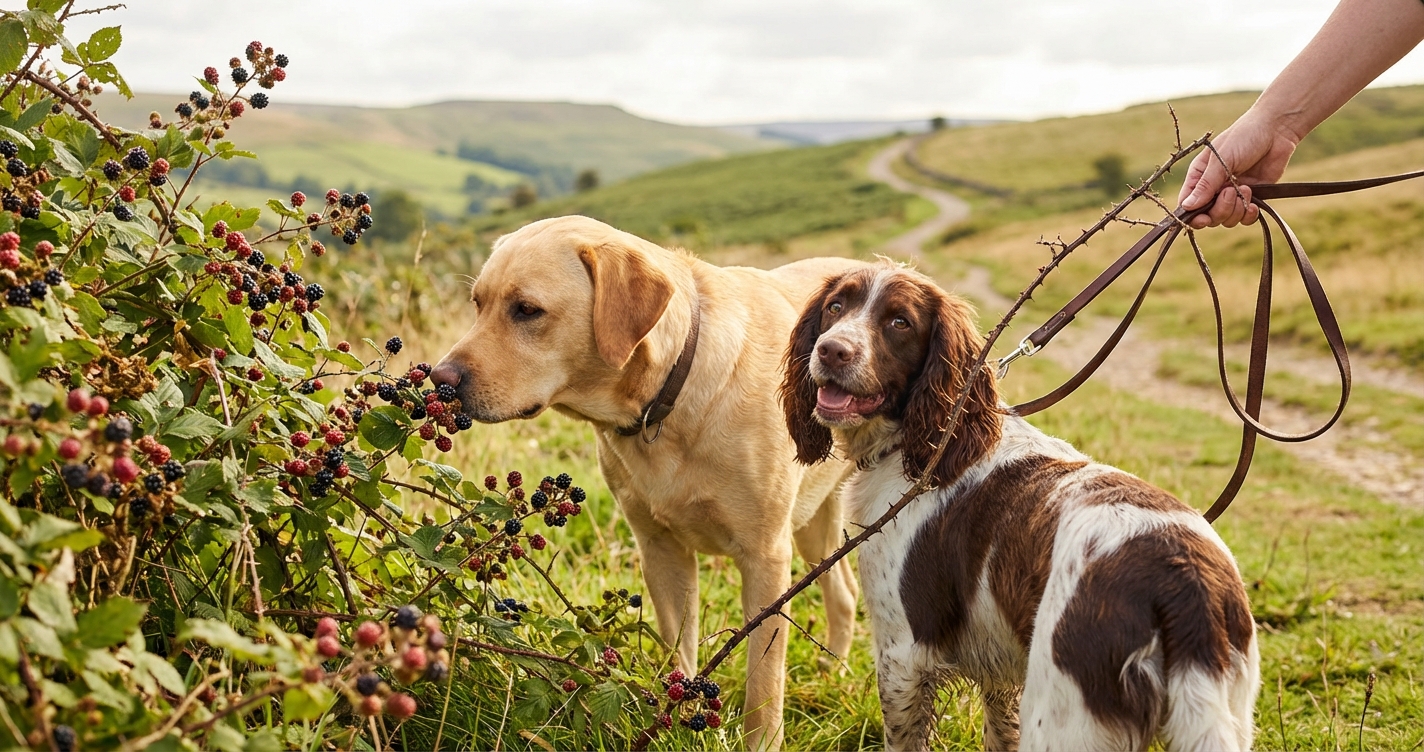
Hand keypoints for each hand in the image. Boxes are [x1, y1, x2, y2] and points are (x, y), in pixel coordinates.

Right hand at [1177, 110, 1299, 227]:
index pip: (1187, 204)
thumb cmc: (1244, 137)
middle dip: (1219, 210)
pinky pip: (1244, 218)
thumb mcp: (1221, 159)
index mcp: (1200, 176)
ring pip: (1226, 220)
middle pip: (1208, 216)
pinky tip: (1253, 204)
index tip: (1202, 218)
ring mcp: (1233, 194)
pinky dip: (1248, 216)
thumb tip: (1186, 207)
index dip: (1192, 216)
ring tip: (1246, 189)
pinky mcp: (1252, 197)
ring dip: (1236, 210)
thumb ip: (1205, 185)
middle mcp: (1214, 188)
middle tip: (1230, 191)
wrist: (1276, 130)